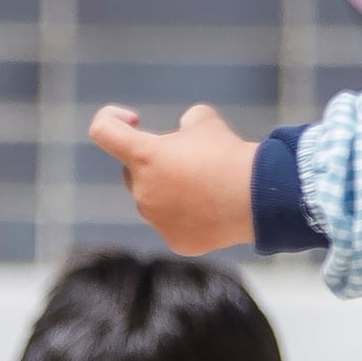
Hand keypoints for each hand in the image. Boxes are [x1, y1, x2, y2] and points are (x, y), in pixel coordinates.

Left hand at [85, 102, 262, 255]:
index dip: (111, 119)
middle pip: (132, 172)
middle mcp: (143, 191)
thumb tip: (184, 131)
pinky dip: (189, 216)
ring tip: (207, 186)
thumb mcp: (206, 122)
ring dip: (172, 190)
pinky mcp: (175, 241)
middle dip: (152, 164)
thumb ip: (185, 123)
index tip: (134, 120)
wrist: (258, 196)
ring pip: (153, 201)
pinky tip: (214, 210)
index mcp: (144, 157)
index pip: (103, 131)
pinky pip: (174, 224)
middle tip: (189, 161)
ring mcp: (157, 219)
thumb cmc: (230, 154)